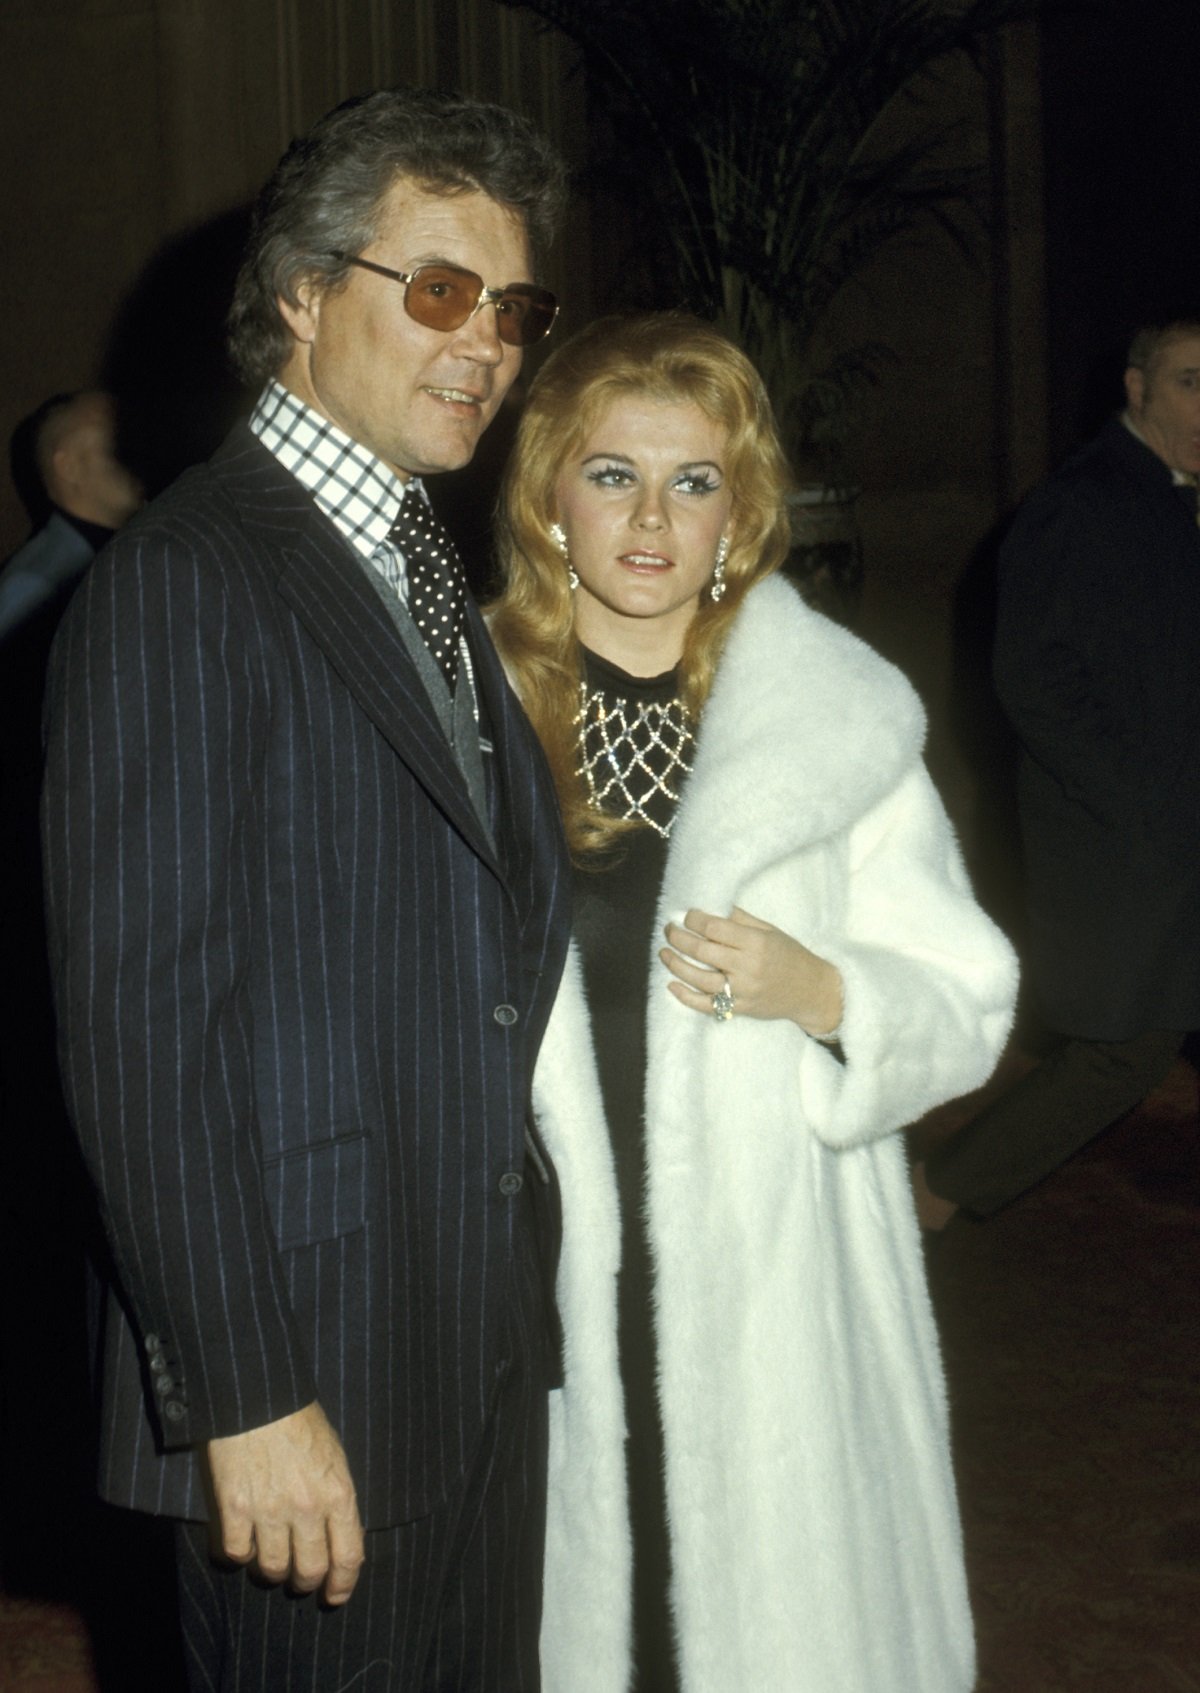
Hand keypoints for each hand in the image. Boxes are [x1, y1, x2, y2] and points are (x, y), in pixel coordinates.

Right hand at [206, 1401, 363, 1604]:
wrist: (259, 1394)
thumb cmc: (299, 1420)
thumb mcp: (334, 1455)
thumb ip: (336, 1497)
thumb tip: (339, 1536)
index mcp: (338, 1492)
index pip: (348, 1557)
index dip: (342, 1584)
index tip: (334, 1595)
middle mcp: (306, 1508)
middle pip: (309, 1571)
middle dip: (304, 1581)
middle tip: (298, 1578)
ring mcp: (269, 1510)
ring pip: (272, 1569)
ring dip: (270, 1570)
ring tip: (268, 1556)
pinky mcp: (234, 1508)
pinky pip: (236, 1553)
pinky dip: (238, 1553)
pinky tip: (241, 1539)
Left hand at [660, 906, 842, 1035]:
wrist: (811, 991)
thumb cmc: (790, 955)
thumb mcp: (770, 931)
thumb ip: (740, 919)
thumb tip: (711, 906)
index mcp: (756, 943)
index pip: (715, 928)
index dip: (694, 919)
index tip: (686, 915)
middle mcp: (748, 967)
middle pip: (703, 951)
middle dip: (679, 938)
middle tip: (668, 930)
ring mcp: (743, 991)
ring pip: (699, 979)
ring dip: (676, 964)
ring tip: (664, 953)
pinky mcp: (740, 1009)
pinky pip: (706, 1005)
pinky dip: (686, 996)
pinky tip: (671, 985)